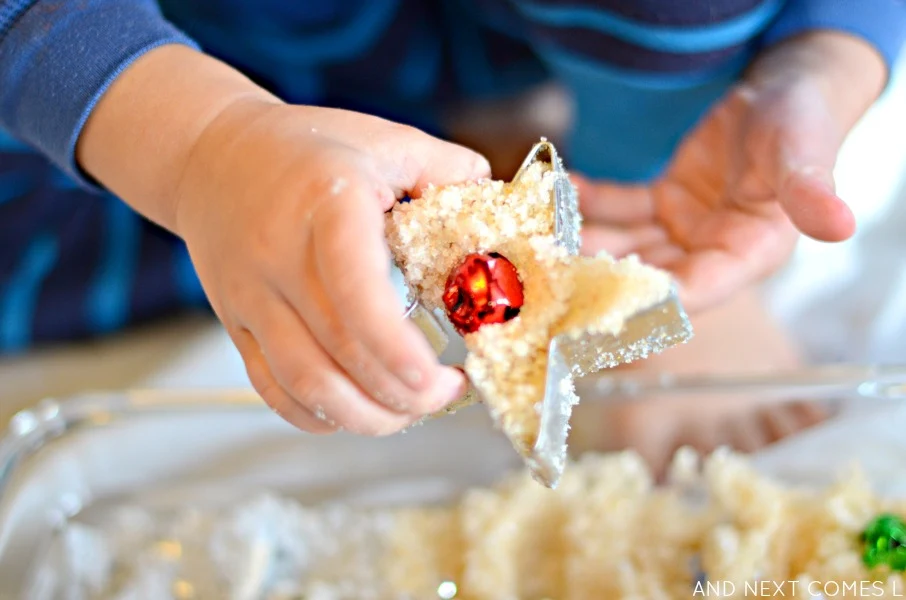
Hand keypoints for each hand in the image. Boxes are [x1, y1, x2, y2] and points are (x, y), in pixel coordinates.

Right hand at [173, 102, 487, 434]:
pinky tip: (357, 411)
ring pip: (305, 383)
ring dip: (365, 416)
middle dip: (401, 392)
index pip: (354, 287)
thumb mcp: (382, 139)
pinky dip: (319, 417)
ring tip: (409, 411)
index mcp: (326, 206)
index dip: (395, 345)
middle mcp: (280, 257)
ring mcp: (252, 298)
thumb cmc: (302, 148)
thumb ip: (445, 168)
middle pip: (339, 351)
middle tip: (445, 393)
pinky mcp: (237, 325)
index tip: (436, 375)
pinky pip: (273, 389)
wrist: (211, 156)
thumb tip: (495, 201)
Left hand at [577, 32, 885, 311]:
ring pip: (626, 245)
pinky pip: (621, 208)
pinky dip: (592, 202)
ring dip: (585, 241)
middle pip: (648, 275)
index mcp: (749, 253)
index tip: (605, 305)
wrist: (784, 89)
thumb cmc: (800, 119)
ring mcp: (683, 231)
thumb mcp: (803, 151)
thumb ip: (810, 189)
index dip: (652, 299)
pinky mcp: (662, 205)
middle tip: (552, 272)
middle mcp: (711, 251)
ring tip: (543, 234)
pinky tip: (561, 191)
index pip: (696, 289)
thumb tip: (840, 224)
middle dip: (600, 276)